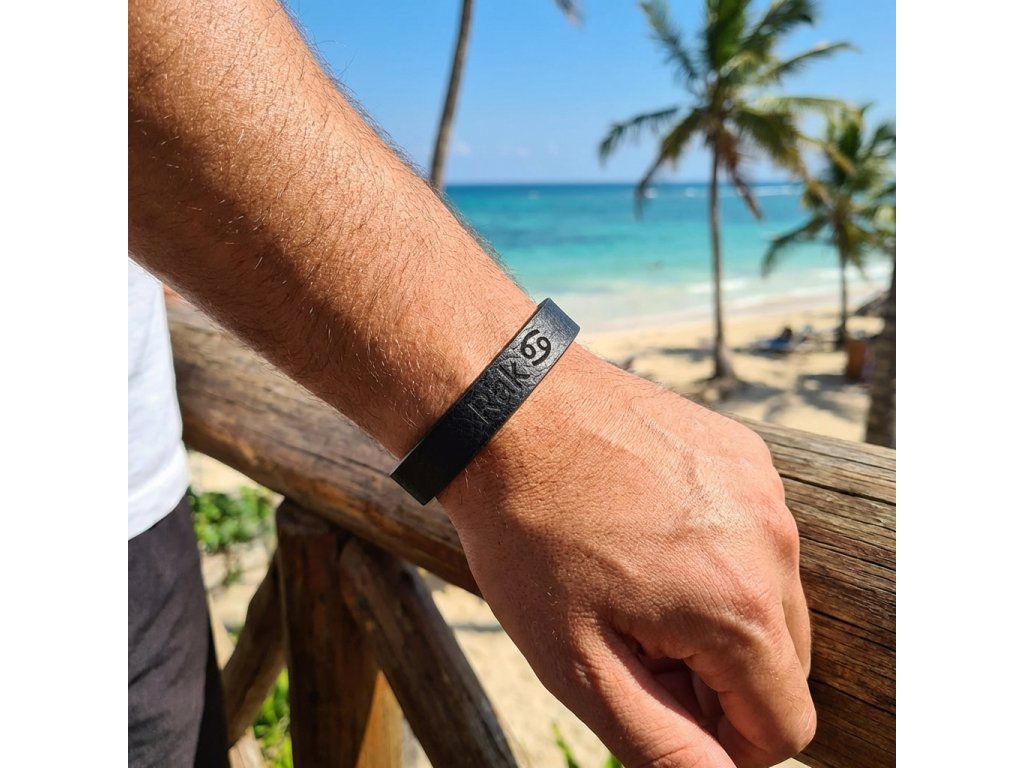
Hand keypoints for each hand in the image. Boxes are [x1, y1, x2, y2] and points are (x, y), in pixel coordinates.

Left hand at [440, 348, 813, 767]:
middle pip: (784, 663)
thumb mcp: (578, 661)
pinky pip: (756, 533)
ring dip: (722, 614)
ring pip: (775, 597)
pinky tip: (652, 531)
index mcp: (740, 609)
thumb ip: (661, 742)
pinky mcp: (746, 454)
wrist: (509, 415)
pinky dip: (719, 553)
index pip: (785, 725)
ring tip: (640, 584)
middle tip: (639, 645)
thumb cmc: (530, 538)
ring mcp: (764, 490)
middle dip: (721, 677)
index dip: (725, 740)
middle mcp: (773, 545)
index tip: (663, 707)